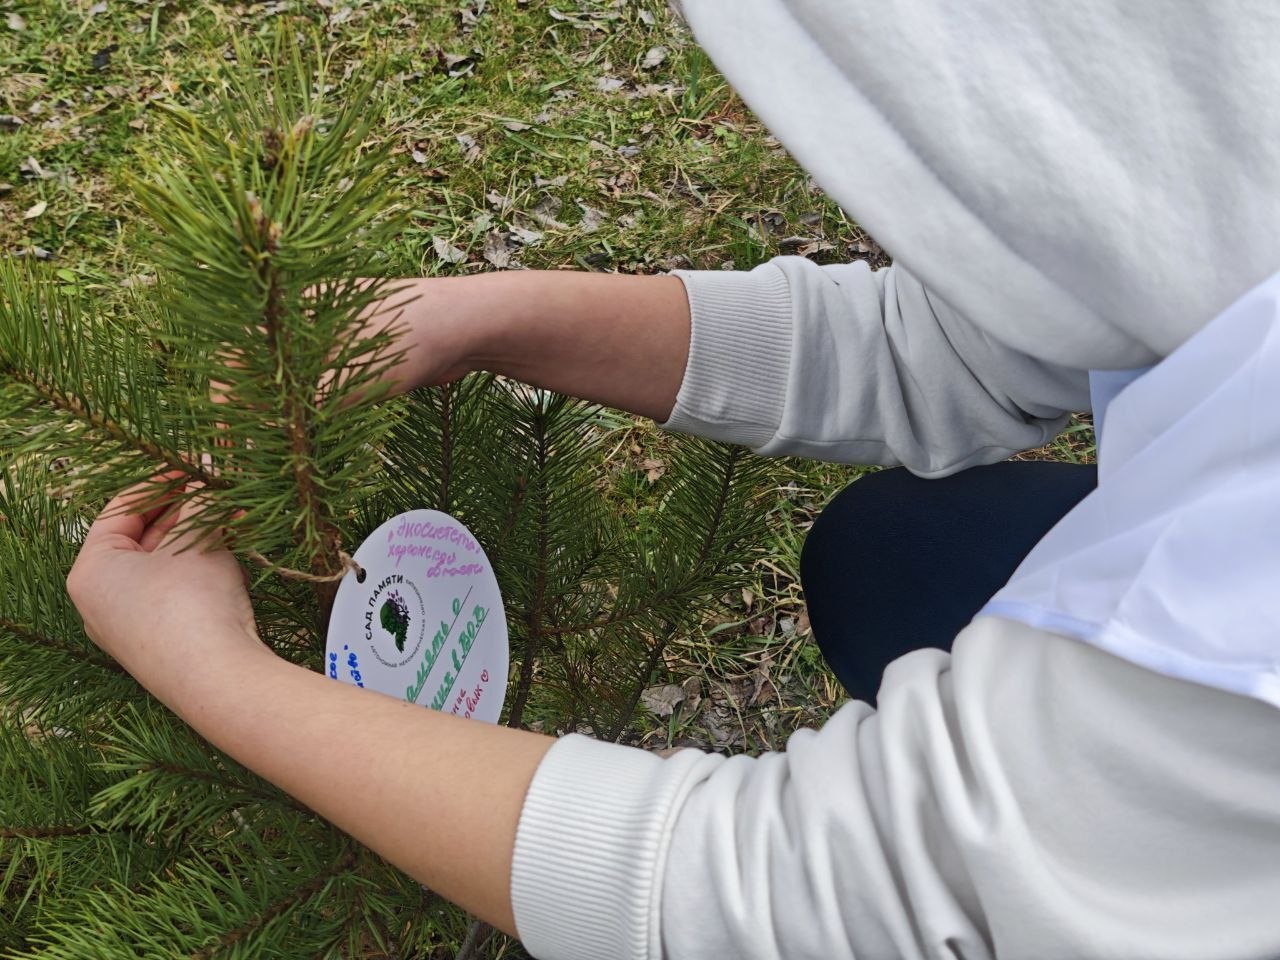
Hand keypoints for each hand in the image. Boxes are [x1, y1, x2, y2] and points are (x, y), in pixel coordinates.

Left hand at [66, 476, 268, 706]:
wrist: (218, 679)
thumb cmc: (192, 606)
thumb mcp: (198, 539)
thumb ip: (201, 499)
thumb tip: (207, 470)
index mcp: (91, 571)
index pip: (122, 509)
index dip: (161, 481)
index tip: (194, 467)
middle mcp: (101, 601)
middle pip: (144, 538)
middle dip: (186, 512)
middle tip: (219, 490)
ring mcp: (129, 627)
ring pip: (165, 567)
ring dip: (201, 540)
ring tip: (236, 521)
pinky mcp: (160, 645)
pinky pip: (178, 594)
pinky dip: (203, 572)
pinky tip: (236, 562)